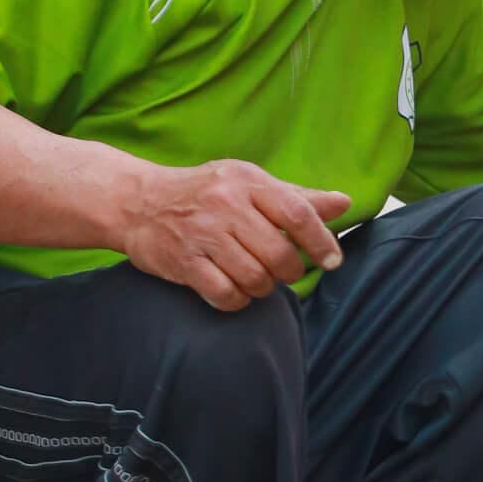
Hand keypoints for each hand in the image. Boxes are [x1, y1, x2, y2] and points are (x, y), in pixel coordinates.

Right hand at [114, 158, 349, 311]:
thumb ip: (297, 198)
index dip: (321, 240)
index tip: (332, 260)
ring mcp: (202, 234)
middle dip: (290, 271)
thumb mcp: (250, 184)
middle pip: (278, 252)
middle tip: (285, 272)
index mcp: (248, 182)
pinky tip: (235, 291)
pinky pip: (224, 293)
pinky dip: (237, 300)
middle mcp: (226, 205)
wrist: (138, 202)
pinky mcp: (183, 261)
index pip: (296, 212)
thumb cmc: (206, 193)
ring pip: (254, 277)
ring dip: (263, 288)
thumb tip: (344, 203)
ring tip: (257, 279)